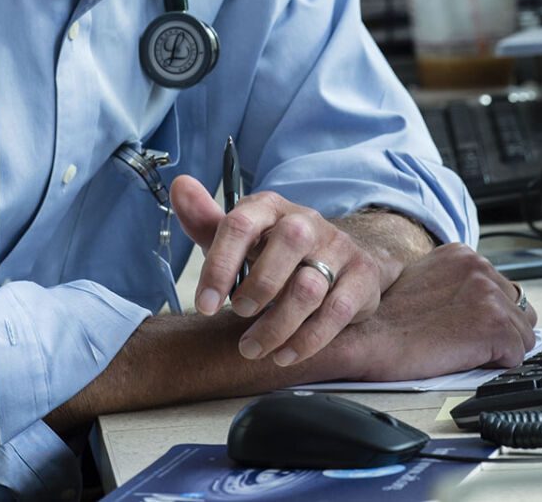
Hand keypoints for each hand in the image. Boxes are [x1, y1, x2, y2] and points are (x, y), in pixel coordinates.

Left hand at [168, 174, 398, 367]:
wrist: (339, 258)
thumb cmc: (274, 251)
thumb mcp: (240, 237)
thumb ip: (206, 221)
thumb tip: (179, 185)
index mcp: (269, 208)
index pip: (242, 224)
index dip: (219, 265)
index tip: (204, 305)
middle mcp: (307, 222)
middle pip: (287, 244)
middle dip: (258, 287)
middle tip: (237, 315)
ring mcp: (338, 249)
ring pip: (309, 287)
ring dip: (277, 325)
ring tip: (252, 348)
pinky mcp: (361, 278)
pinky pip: (336, 312)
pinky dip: (307, 340)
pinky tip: (285, 355)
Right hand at [331, 243, 539, 381]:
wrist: (365, 337)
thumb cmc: (384, 320)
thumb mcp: (424, 283)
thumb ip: (455, 286)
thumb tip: (475, 304)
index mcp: (463, 255)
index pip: (503, 289)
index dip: (489, 315)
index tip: (470, 327)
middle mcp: (479, 268)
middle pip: (520, 309)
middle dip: (500, 329)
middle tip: (467, 343)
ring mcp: (488, 295)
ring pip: (523, 334)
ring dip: (499, 348)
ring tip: (463, 352)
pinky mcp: (493, 325)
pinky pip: (518, 354)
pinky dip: (497, 363)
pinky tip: (465, 360)